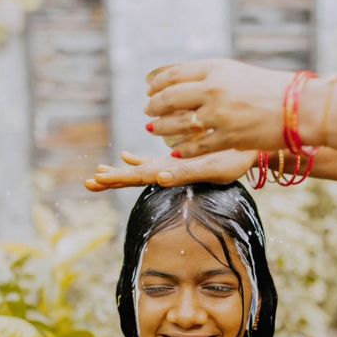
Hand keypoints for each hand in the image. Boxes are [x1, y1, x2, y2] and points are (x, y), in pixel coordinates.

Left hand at [85, 149, 256, 190]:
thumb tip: (158, 178)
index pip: (137, 179)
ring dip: (119, 172)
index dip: (116, 179)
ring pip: (140, 170)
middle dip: (110, 180)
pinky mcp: (178, 159)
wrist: (248, 152)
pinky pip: (153, 160)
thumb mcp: (210, 168)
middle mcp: (168, 172)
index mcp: (171, 174)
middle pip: (133, 178)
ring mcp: (172, 166)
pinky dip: (138, 159)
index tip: (94, 180)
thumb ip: (184, 173)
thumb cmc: (233, 160)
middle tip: (87, 184)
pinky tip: (126, 155)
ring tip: (98, 172)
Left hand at [145, 58, 292, 157]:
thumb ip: (208, 76)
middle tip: (148, 112)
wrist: (297, 108)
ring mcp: (219, 115)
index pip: (174, 75)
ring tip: (154, 129)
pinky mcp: (227, 138)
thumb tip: (179, 82)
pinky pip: (195, 146)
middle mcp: (213, 89)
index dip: (157, 84)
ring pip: (178, 124)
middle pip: (170, 98)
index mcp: (215, 69)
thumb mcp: (235, 73)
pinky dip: (182, 149)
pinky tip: (175, 151)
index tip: (150, 90)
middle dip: (154, 107)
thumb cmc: (267, 90)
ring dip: (161, 128)